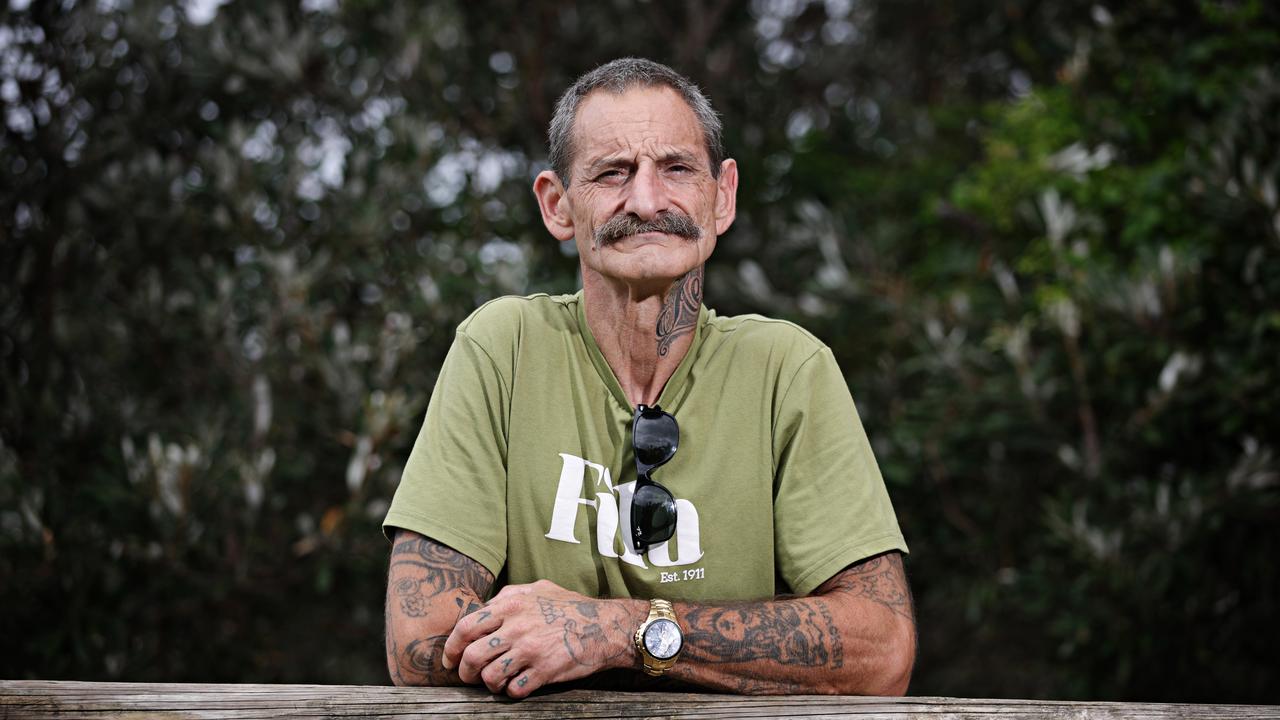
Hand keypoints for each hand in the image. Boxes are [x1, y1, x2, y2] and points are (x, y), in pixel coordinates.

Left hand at [441, 579, 643, 697]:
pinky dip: (511, 692)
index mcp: (510, 604)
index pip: (465, 627)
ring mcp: (530, 650)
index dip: (451, 647)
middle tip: (468, 676)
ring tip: (495, 682)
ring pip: (490, 677)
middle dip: (465, 672)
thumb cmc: (571, 605)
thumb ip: (508, 596)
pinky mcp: (544, 671)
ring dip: (488, 684)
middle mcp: (516, 627)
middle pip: (472, 656)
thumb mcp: (538, 589)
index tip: (450, 659)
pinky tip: (518, 685)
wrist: (605, 626)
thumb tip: (485, 607)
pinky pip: (515, 690)